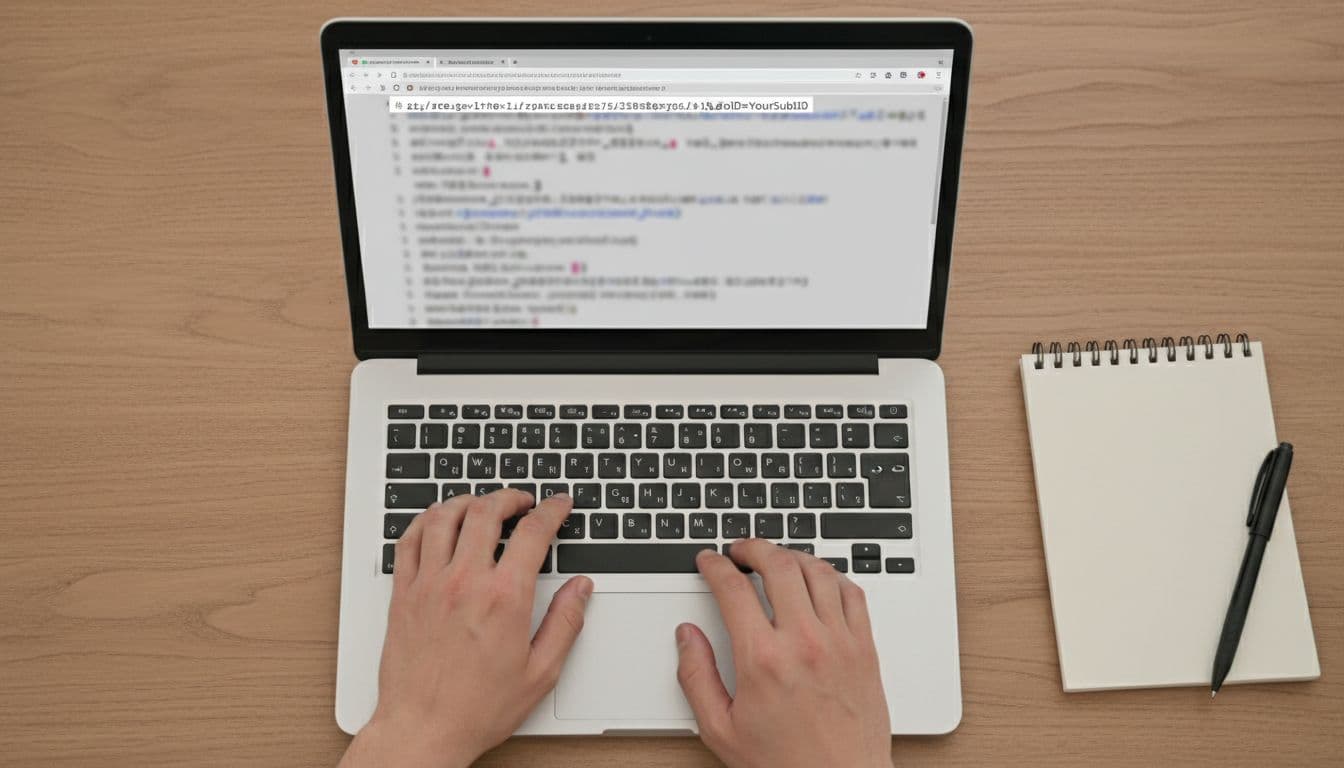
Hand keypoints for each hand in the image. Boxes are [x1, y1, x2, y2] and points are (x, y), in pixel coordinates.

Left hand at [339, 490, 592, 767]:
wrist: (423, 730)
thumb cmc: (477, 708)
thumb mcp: (540, 672)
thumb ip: (566, 623)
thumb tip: (581, 589)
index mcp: (505, 598)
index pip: (534, 532)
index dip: (552, 510)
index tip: (559, 505)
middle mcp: (465, 583)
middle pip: (487, 511)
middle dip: (511, 497)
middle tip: (523, 501)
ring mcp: (429, 584)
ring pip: (445, 517)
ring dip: (469, 501)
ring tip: (483, 505)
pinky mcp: (403, 594)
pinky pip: (409, 540)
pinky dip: (427, 520)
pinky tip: (439, 521)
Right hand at [676, 540, 892, 767]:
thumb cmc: (786, 766)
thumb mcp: (721, 729)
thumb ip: (697, 677)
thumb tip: (687, 638)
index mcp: (762, 659)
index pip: (733, 588)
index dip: (715, 565)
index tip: (709, 561)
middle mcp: (803, 642)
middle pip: (778, 564)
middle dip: (753, 547)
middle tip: (740, 550)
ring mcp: (839, 642)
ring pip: (817, 571)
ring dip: (792, 555)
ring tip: (776, 558)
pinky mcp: (865, 649)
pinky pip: (852, 593)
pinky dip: (832, 576)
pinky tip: (818, 579)